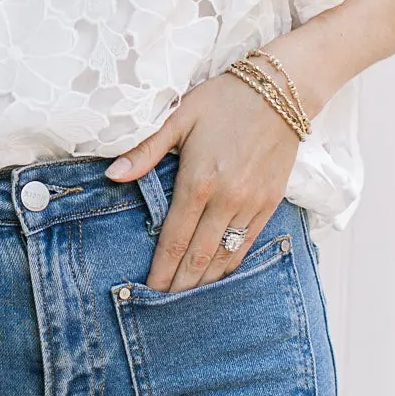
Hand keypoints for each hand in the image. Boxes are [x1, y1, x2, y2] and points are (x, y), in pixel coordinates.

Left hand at [105, 67, 302, 291]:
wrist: (282, 90)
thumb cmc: (224, 99)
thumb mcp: (179, 116)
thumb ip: (145, 150)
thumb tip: (113, 175)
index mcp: (198, 181)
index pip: (174, 239)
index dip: (161, 269)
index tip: (150, 290)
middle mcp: (226, 199)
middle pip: (198, 255)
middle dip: (180, 284)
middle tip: (163, 305)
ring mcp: (252, 203)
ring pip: (225, 255)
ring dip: (205, 280)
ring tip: (188, 296)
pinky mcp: (271, 202)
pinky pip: (248, 243)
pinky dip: (232, 263)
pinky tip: (219, 273)